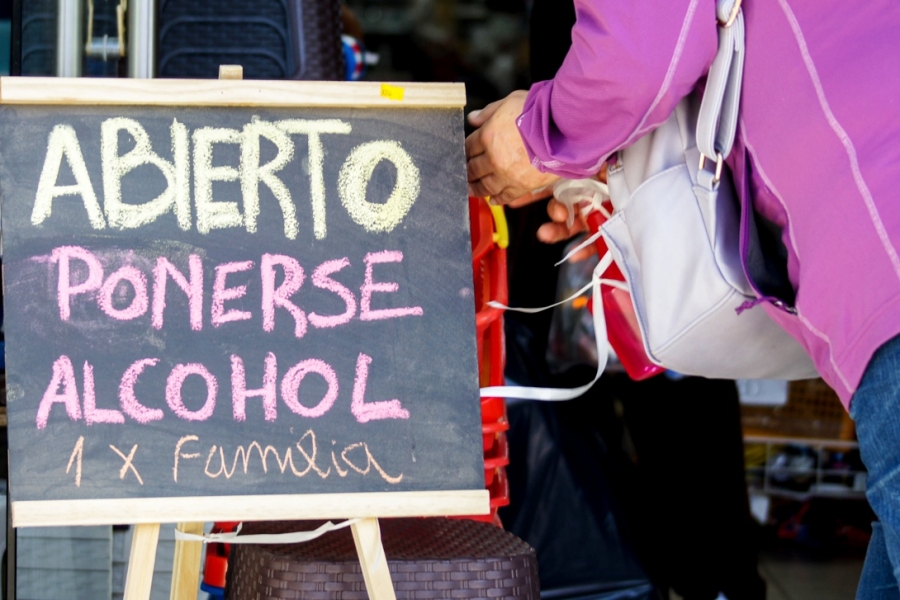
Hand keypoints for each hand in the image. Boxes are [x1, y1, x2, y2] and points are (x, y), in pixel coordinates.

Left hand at [465, 91, 558, 205]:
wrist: (563, 128)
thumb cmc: (539, 112)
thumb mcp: (509, 101)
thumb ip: (489, 112)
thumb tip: (473, 119)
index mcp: (488, 136)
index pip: (469, 147)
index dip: (465, 151)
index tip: (464, 156)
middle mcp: (493, 158)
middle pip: (474, 169)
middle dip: (467, 172)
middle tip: (464, 176)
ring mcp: (507, 174)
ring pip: (486, 186)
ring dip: (477, 189)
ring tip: (473, 190)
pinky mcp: (522, 185)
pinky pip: (506, 195)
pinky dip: (498, 199)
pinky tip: (493, 200)